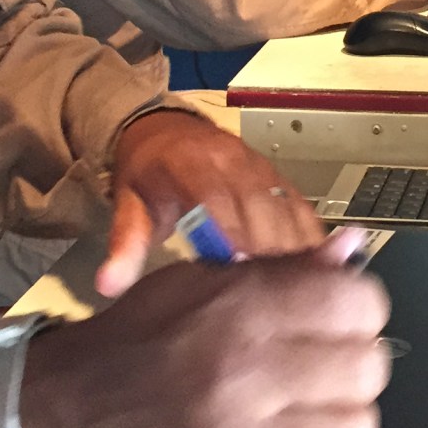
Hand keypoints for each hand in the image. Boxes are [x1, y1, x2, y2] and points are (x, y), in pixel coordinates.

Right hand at [20, 238, 390, 427]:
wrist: (62, 415)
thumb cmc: (135, 344)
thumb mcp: (201, 282)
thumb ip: (284, 270)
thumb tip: (351, 252)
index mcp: (239, 309)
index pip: (357, 304)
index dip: (360, 309)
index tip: (344, 318)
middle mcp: (244, 375)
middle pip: (366, 370)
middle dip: (354, 366)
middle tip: (326, 370)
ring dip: (343, 426)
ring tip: (312, 418)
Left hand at [98, 110, 324, 296]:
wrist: (165, 131)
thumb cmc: (148, 175)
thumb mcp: (128, 205)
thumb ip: (123, 245)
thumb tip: (107, 286)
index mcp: (191, 165)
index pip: (218, 200)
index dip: (233, 235)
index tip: (242, 273)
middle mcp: (232, 160)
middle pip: (262, 206)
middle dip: (272, 250)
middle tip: (280, 297)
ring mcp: (259, 165)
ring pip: (287, 207)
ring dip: (297, 247)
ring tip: (305, 291)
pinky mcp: (276, 174)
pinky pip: (299, 205)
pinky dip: (311, 236)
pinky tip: (320, 270)